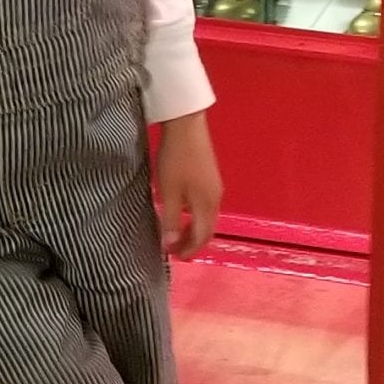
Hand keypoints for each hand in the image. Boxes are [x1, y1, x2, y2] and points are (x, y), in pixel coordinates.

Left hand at [153, 110, 222, 259]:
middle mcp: (215, 198)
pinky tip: (181, 212)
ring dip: (193, 229)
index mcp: (206, 204)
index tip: (174, 257)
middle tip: (176, 251)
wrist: (186, 125)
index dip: (189, 250)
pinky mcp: (210, 177)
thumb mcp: (168, 192)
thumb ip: (170, 220)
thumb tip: (169, 245)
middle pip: (207, 229)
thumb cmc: (175, 159)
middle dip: (193, 243)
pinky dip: (195, 216)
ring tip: (176, 234)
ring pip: (207, 217)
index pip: (201, 236)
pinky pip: (205, 206)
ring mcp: (215, 186)